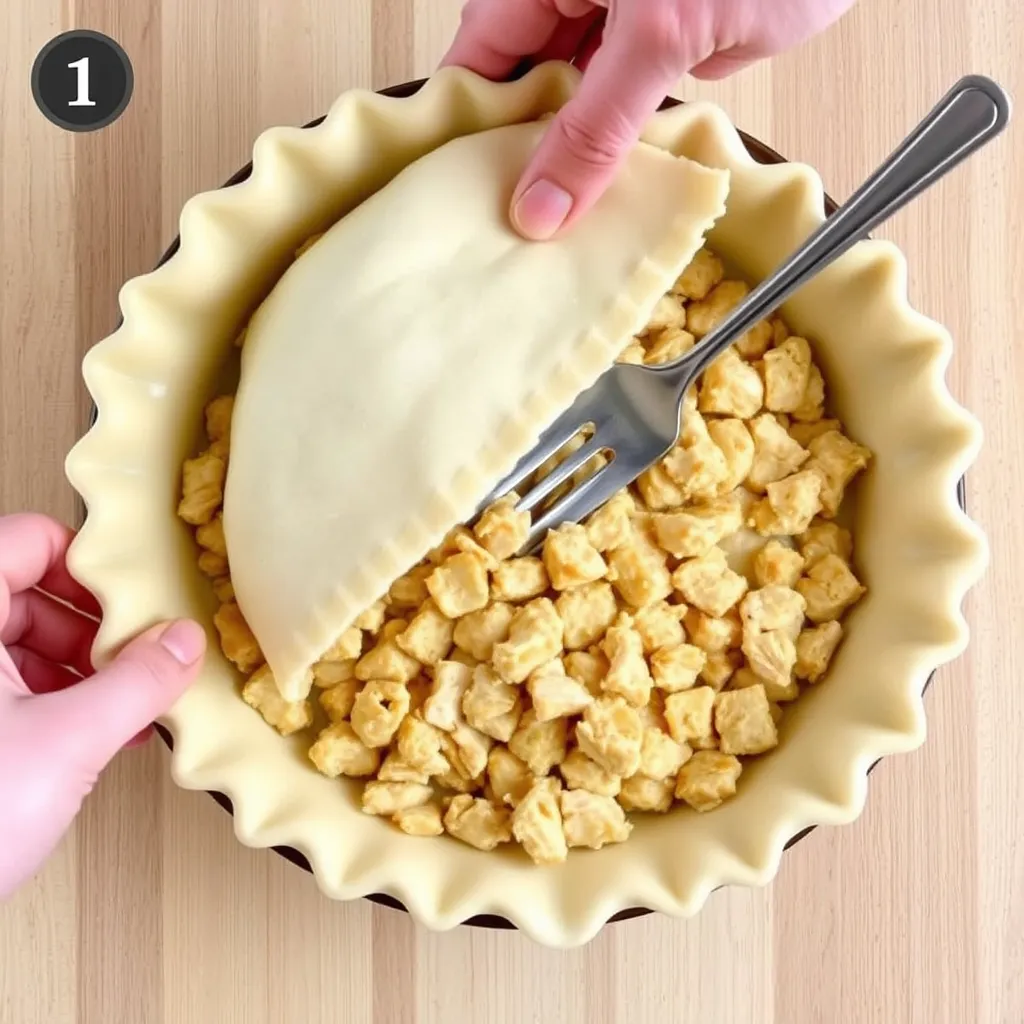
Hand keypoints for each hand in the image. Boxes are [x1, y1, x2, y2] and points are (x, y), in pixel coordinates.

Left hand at [0, 513, 205, 897]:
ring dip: (83, 669)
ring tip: (127, 705)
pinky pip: (12, 687)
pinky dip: (59, 700)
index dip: (84, 562)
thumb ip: (137, 683)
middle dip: (94, 628)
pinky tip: (100, 732)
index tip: (132, 597)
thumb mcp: (67, 742)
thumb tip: (182, 644)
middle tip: (137, 659)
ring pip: (22, 643)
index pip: (24, 540)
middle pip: (27, 593)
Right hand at [441, 0, 855, 237]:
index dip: (463, 121)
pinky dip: (607, 148)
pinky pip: (613, 107)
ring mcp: (614, 20)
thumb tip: (539, 208)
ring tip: (544, 223)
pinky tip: (596, 192)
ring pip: (566, 97)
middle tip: (501, 222)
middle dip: (512, 147)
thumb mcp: (660, 36)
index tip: (455, 192)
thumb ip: (595, 128)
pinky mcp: (656, 47)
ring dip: (561, 155)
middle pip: (518, 79)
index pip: (478, 52)